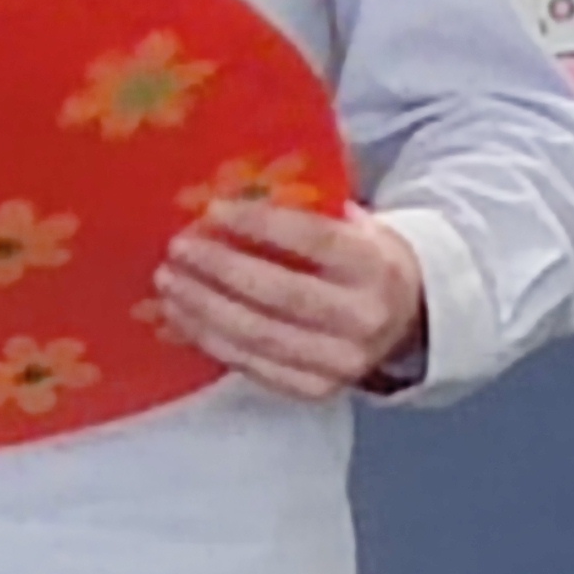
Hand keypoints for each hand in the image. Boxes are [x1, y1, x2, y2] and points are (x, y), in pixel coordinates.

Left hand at [154, 200, 429, 399]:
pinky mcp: (316, 389)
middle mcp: (362, 317)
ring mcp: (341, 361)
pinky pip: (253, 366)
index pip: (312, 240)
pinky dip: (211, 341)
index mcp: (375, 265)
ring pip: (258, 336)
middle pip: (278, 293)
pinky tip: (182, 318)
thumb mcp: (354, 224)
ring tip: (168, 284)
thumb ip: (307, 206)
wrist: (405, 317)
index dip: (258, 225)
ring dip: (202, 309)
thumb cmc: (363, 258)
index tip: (212, 211)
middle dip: (219, 270)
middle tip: (177, 250)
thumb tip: (232, 184)